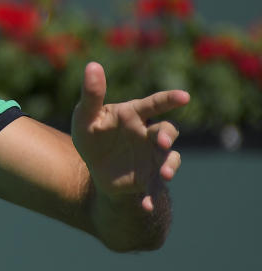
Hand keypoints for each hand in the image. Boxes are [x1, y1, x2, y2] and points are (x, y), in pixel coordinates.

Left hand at [71, 62, 189, 247]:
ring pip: (170, 159)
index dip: (169, 99)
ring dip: (170, 166)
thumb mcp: (85, 116)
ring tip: (164, 175)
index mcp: (134, 115)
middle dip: (168, 137)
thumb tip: (92, 65)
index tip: (184, 96)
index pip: (155, 104)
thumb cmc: (91, 134)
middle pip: (167, 132)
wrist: (94, 166)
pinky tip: (146, 205)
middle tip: (162, 143)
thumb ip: (91, 94)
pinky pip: (155, 189)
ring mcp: (152, 157)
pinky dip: (152, 198)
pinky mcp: (148, 179)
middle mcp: (149, 135)